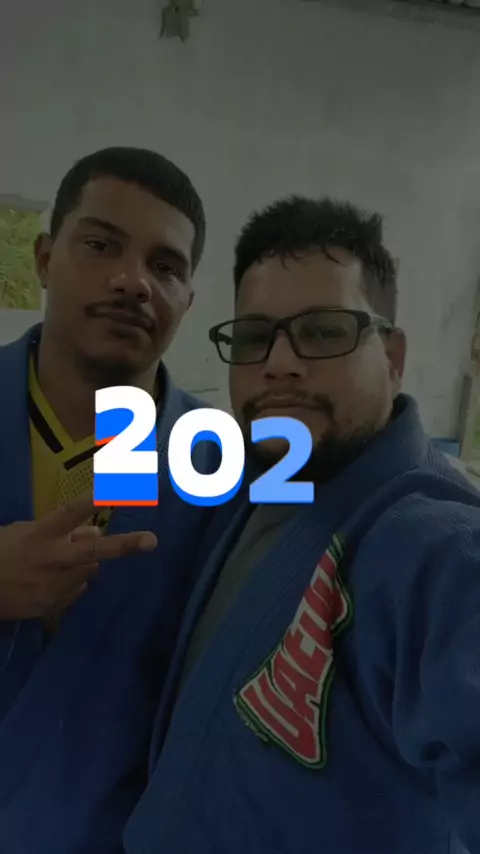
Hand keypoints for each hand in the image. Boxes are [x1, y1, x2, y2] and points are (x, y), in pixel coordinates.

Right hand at [0, 496, 156, 620]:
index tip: (116, 490)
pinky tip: (50, 580)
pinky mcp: (52, 605)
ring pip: (89, 570)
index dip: (94, 500)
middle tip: (151, 541)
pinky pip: (77, 589)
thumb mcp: (25, 532)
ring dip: (84, 563)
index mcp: (40, 534)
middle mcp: (50, 559)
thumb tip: (95, 531)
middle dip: (125, 546)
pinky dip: (72, 581)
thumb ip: (62, 531)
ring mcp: (53, 585)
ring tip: (56, 562)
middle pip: (94, 551)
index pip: (70, 512)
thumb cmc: (0, 553)